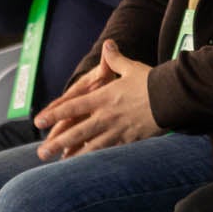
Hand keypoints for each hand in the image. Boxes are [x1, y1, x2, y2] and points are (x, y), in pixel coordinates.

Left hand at [33, 40, 160, 157]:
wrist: (173, 98)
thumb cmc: (151, 81)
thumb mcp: (130, 67)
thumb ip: (115, 59)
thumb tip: (108, 44)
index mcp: (103, 97)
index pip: (72, 107)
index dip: (54, 115)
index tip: (39, 122)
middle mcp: (106, 116)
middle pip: (76, 132)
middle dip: (57, 143)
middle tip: (41, 153)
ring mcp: (118, 131)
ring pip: (90, 147)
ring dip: (74, 156)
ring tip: (60, 163)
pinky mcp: (130, 141)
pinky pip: (109, 153)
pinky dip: (97, 160)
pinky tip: (88, 166)